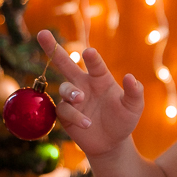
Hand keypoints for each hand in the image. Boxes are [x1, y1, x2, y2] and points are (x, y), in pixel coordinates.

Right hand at [36, 30, 144, 156]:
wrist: (112, 143)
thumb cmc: (124, 120)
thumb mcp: (134, 107)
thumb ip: (134, 92)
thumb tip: (130, 77)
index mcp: (100, 78)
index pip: (94, 64)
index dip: (92, 58)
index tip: (89, 52)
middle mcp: (84, 85)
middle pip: (65, 64)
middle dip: (53, 49)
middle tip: (42, 34)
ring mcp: (73, 99)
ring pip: (65, 89)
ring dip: (72, 93)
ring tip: (81, 99)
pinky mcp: (65, 115)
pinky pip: (64, 110)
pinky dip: (75, 116)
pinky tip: (87, 123)